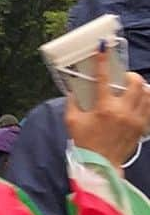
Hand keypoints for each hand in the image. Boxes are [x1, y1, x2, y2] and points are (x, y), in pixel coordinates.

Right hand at [66, 49, 149, 168]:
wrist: (100, 166)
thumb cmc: (84, 145)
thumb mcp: (72, 124)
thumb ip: (72, 104)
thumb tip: (74, 89)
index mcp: (103, 109)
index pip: (104, 79)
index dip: (103, 61)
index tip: (103, 47)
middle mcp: (122, 111)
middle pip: (135, 82)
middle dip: (130, 77)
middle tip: (123, 80)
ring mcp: (134, 119)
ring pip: (146, 92)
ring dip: (139, 88)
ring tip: (131, 92)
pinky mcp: (141, 126)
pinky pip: (149, 106)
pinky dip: (145, 101)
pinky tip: (137, 103)